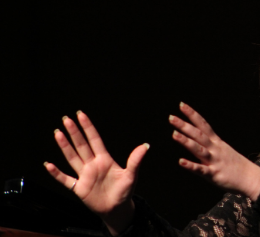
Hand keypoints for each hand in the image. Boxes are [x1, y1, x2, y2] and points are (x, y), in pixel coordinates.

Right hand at [44, 111, 148, 234]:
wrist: (117, 209)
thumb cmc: (125, 192)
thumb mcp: (131, 175)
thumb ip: (135, 160)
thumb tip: (145, 145)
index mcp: (105, 160)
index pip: (95, 140)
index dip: (88, 127)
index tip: (81, 115)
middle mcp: (93, 165)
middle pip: (81, 146)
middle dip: (74, 132)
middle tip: (66, 119)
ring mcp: (84, 175)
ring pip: (72, 158)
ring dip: (65, 147)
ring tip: (58, 134)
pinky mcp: (79, 188)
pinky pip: (65, 179)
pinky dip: (56, 173)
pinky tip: (49, 165)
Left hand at [170, 102, 259, 200]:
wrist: (252, 178)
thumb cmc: (237, 166)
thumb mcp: (224, 150)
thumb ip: (211, 144)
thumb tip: (200, 138)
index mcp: (217, 142)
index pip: (203, 124)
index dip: (192, 114)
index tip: (181, 104)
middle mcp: (215, 149)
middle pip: (198, 134)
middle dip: (184, 125)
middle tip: (171, 117)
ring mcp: (214, 161)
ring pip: (198, 149)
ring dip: (186, 141)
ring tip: (173, 134)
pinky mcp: (214, 174)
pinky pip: (201, 169)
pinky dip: (191, 165)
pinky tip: (180, 161)